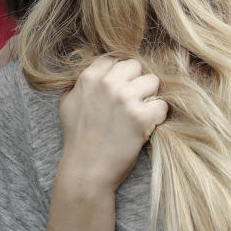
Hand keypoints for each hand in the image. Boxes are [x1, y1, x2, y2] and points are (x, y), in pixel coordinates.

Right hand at [58, 57, 168, 191]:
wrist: (86, 170)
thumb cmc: (77, 140)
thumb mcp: (67, 104)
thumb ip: (79, 84)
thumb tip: (93, 71)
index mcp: (88, 78)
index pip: (114, 59)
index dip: (120, 74)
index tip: (120, 89)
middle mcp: (107, 84)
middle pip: (136, 66)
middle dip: (137, 82)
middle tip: (133, 101)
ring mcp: (125, 99)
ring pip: (153, 81)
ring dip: (150, 97)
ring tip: (141, 113)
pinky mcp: (141, 117)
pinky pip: (163, 105)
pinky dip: (159, 115)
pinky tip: (148, 124)